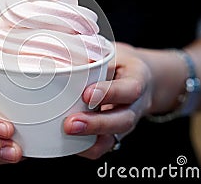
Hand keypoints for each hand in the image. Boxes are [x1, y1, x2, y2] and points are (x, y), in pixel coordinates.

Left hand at [63, 42, 153, 158]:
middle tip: (70, 124)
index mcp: (137, 79)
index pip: (129, 89)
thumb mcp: (113, 51)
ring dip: (90, 139)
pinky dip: (86, 148)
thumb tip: (61, 52)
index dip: (109, 93)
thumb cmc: (120, 62)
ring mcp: (125, 121)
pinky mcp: (115, 132)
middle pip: (123, 120)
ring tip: (66, 135)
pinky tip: (66, 144)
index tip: (87, 94)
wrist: (139, 77)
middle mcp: (135, 105)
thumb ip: (94, 54)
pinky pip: (104, 146)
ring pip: (114, 137)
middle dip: (96, 124)